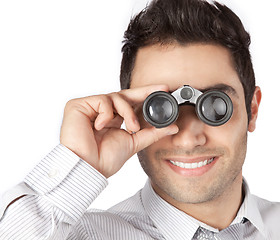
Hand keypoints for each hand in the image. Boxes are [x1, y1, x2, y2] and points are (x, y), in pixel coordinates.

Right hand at [60, 85, 178, 177]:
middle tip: (162, 88)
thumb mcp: (134, 142)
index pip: (130, 102)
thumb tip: (172, 127)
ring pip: (116, 97)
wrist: (88, 168)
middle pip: (124, 94)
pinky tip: (101, 126)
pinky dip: (107, 114)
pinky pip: (102, 100)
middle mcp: (101, 111)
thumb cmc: (104, 159)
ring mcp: (89, 107)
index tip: (163, 89)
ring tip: (131, 128)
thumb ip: (152, 133)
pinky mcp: (78, 105)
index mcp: (113, 119)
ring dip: (128, 112)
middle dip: (144, 91)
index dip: (146, 95)